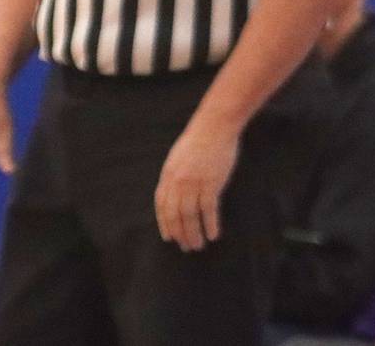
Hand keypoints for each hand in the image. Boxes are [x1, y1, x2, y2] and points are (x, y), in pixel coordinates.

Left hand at [154, 122, 238, 251]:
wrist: (213, 128)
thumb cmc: (197, 142)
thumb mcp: (178, 158)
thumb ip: (174, 176)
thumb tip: (175, 194)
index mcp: (167, 174)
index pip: (161, 204)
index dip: (164, 222)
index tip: (168, 237)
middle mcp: (177, 181)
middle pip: (175, 213)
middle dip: (179, 233)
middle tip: (186, 247)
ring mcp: (193, 182)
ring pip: (190, 215)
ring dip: (194, 233)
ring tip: (198, 246)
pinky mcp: (211, 183)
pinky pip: (208, 210)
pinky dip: (210, 224)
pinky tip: (213, 235)